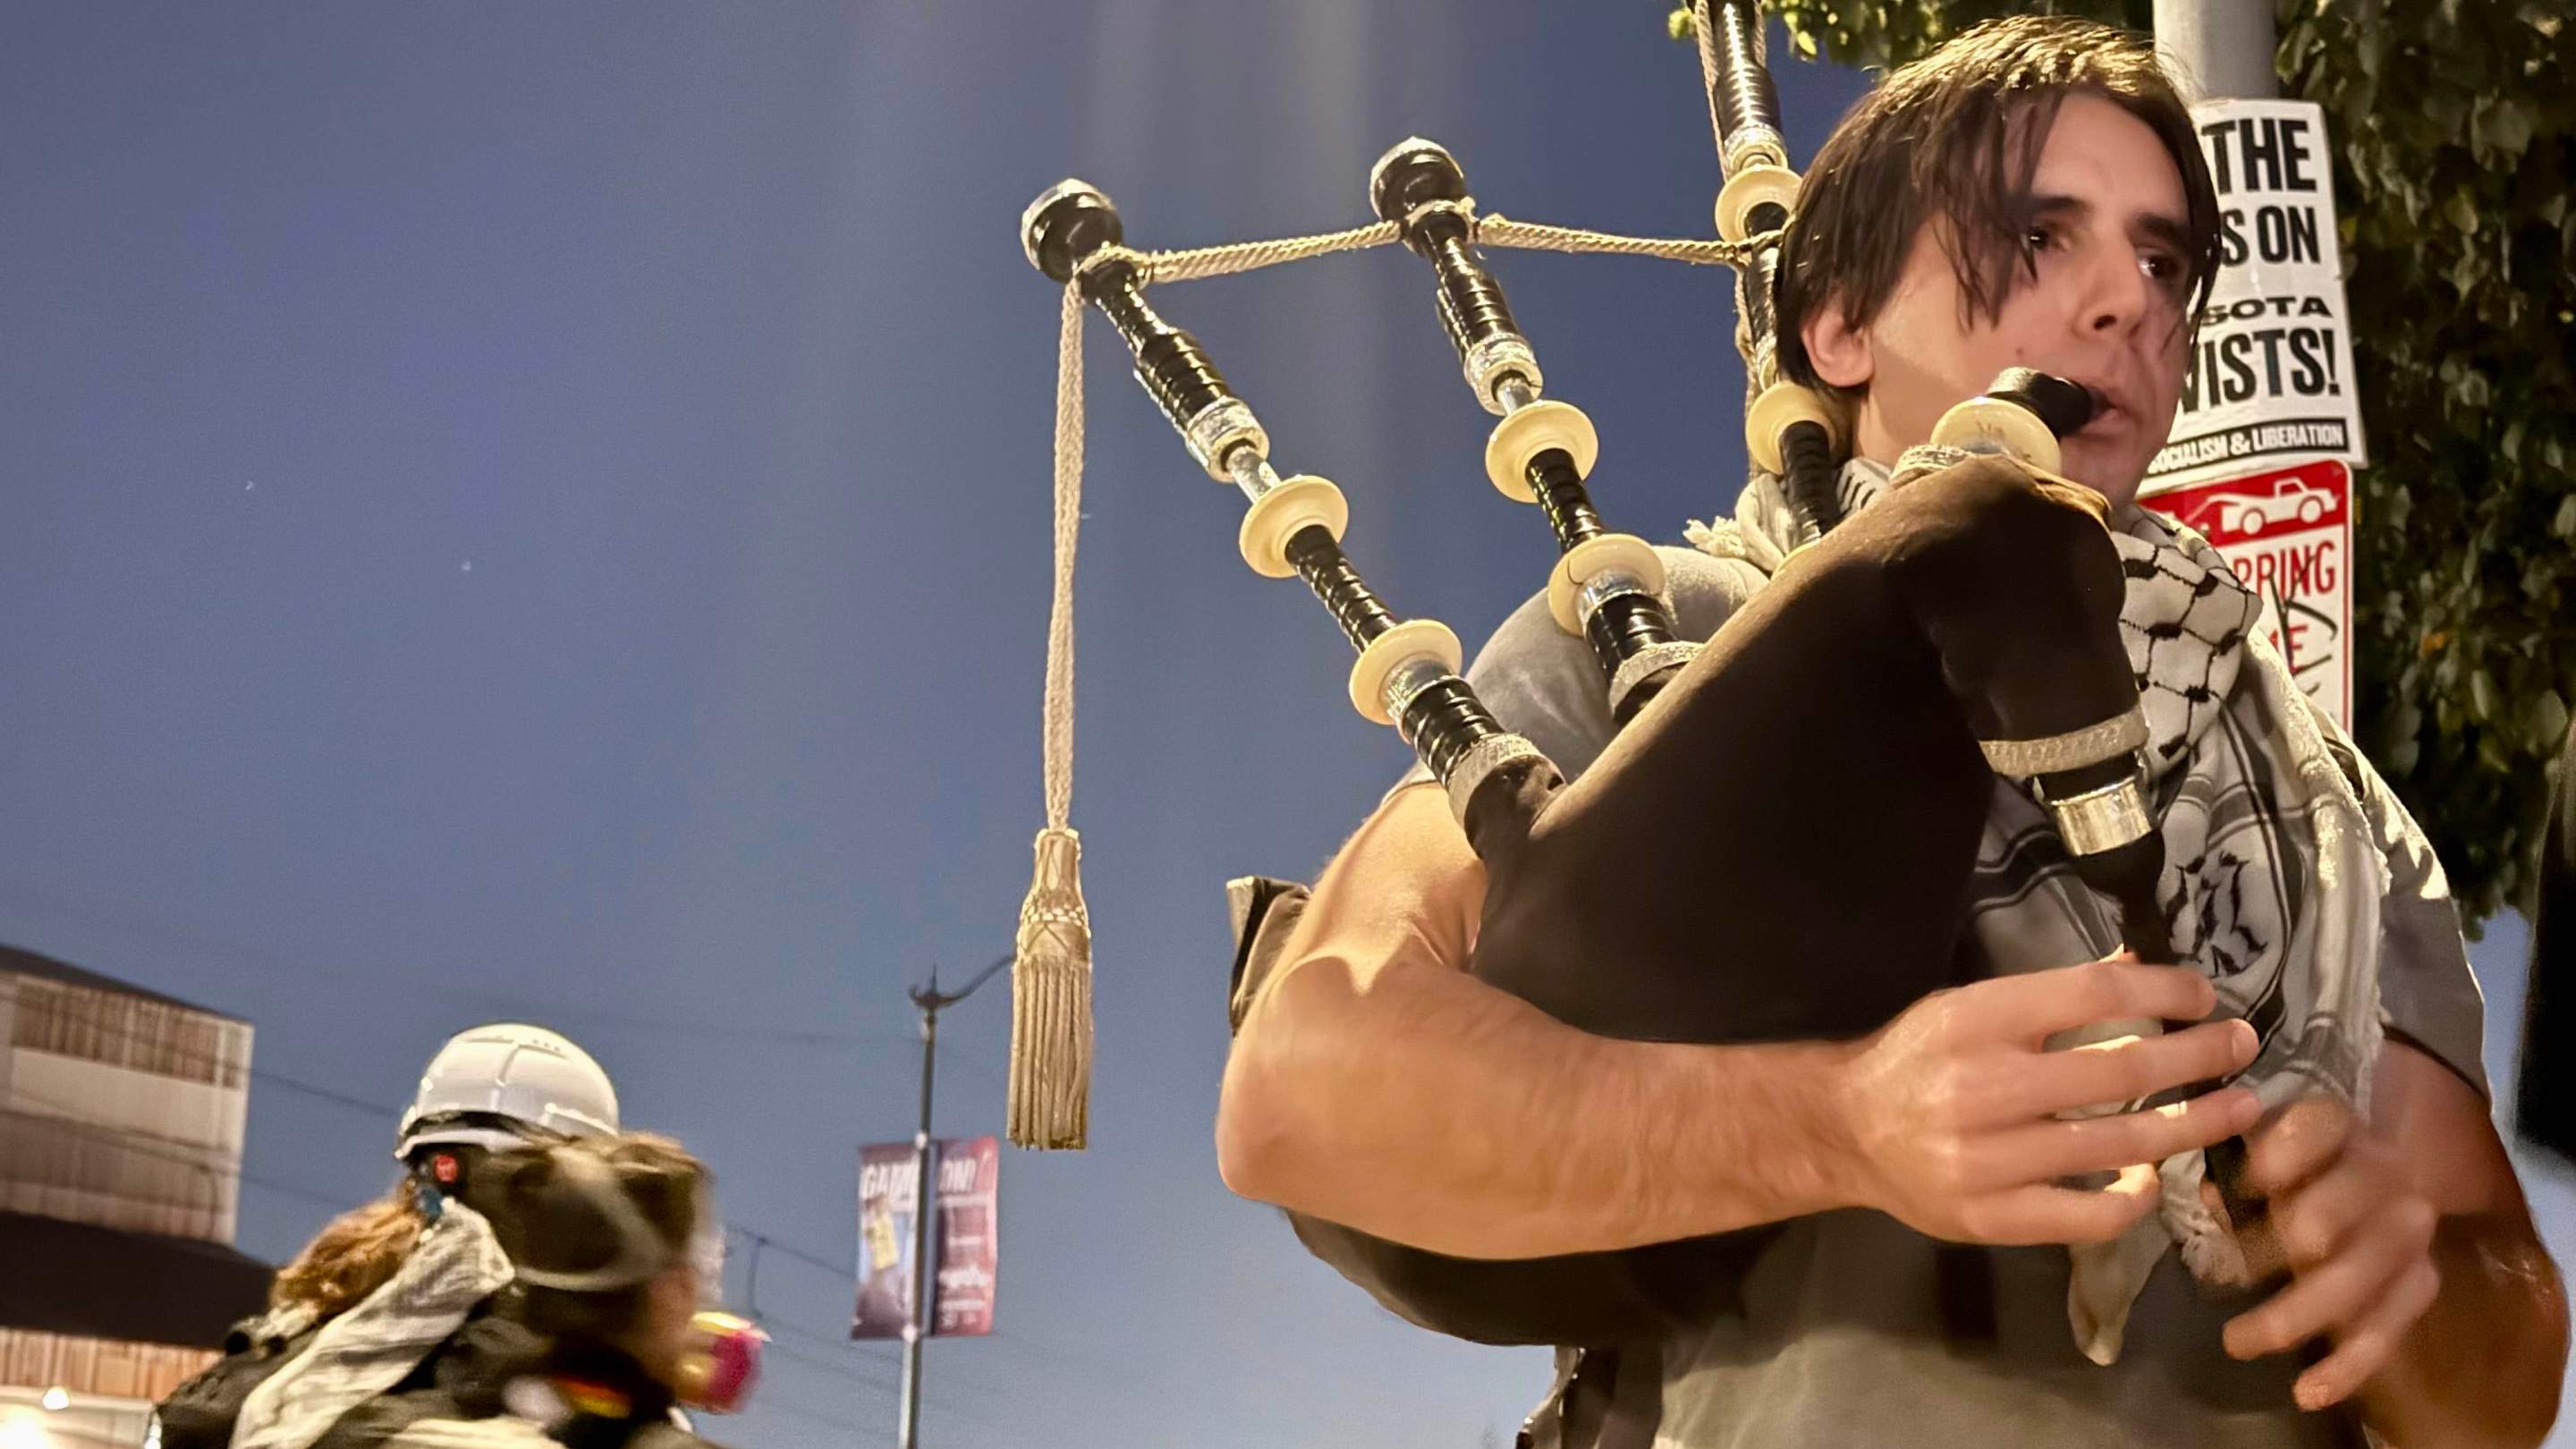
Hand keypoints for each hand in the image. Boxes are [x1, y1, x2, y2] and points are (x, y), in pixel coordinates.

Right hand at [1832, 955, 2260, 1245]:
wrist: (1844, 1130)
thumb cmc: (1915, 1059)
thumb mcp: (1968, 1006)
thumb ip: (2050, 995)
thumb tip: (2138, 966)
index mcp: (1976, 1019)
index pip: (2094, 995)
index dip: (2164, 994)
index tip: (2205, 998)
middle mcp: (1983, 1086)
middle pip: (2122, 1070)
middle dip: (2199, 1057)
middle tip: (2243, 1047)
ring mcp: (1989, 1159)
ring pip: (2120, 1144)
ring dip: (2194, 1123)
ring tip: (2238, 1107)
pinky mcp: (1992, 1217)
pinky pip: (2090, 1214)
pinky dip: (2135, 1196)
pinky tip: (2156, 1177)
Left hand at [2219, 1097, 2441, 1412]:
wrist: (2383, 1168)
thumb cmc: (2299, 1153)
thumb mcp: (2263, 1135)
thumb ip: (2235, 1160)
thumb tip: (2210, 1198)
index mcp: (2338, 1124)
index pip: (2308, 1133)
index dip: (2267, 1161)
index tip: (2220, 1189)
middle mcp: (2383, 1174)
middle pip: (2323, 1221)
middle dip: (2267, 1252)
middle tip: (2216, 1277)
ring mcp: (2409, 1232)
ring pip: (2353, 1283)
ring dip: (2292, 1318)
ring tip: (2237, 1342)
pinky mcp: (2421, 1281)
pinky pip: (2388, 1329)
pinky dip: (2347, 1366)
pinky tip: (2308, 1391)